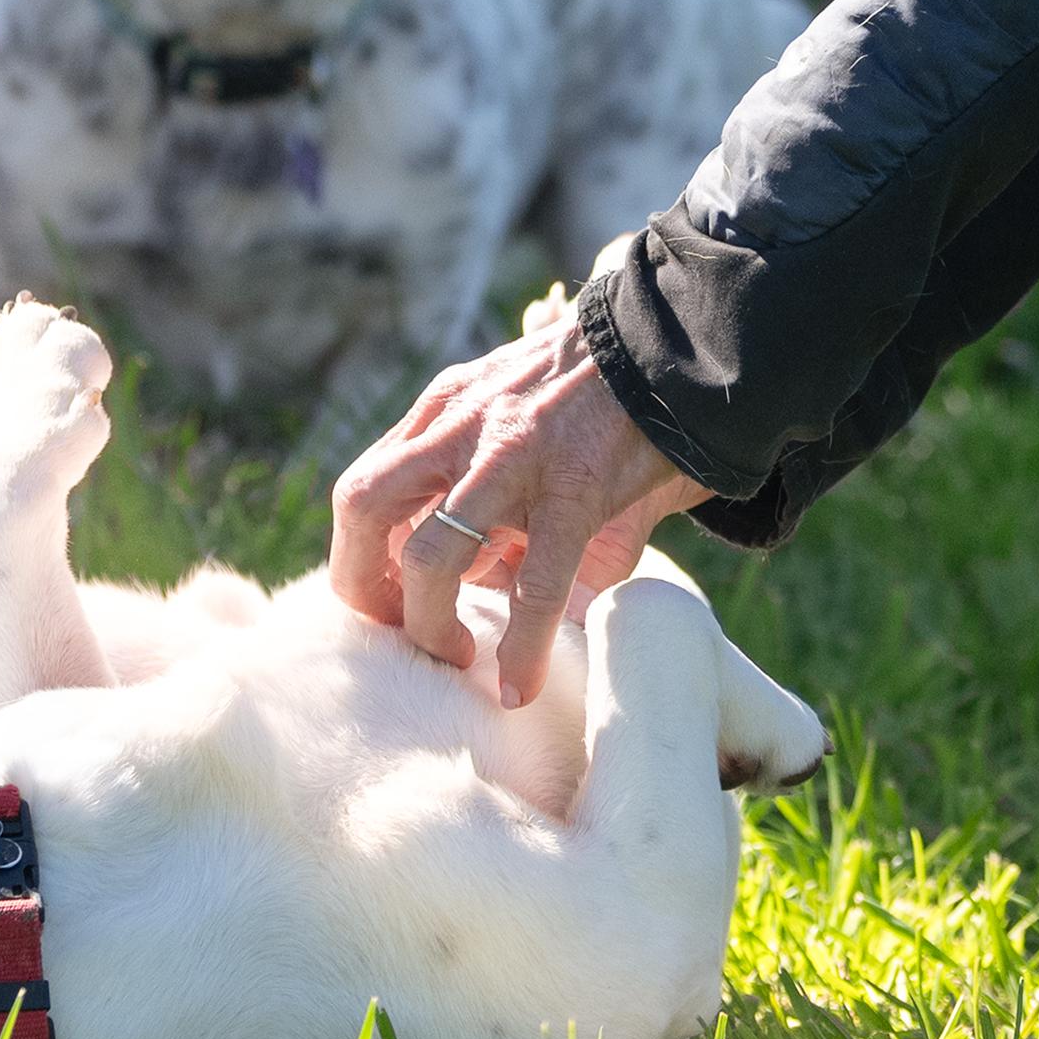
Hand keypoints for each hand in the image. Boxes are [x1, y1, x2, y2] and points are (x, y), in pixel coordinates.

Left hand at [327, 284, 710, 707]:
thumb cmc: (601, 397)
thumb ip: (488, 480)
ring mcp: (512, 458)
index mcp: (446, 409)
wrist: (677, 350)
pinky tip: (520, 687)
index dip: (360, 554)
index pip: (365, 486)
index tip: (388, 599)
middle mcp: (462, 426)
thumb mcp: (520, 411)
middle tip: (397, 630)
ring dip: (430, 622)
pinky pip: (535, 585)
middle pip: (363, 505)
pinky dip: (523, 647)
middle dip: (363, 583)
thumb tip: (482, 575)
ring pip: (431, 553)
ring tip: (458, 660)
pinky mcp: (574, 490)